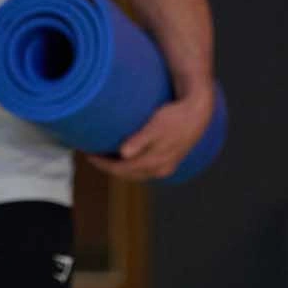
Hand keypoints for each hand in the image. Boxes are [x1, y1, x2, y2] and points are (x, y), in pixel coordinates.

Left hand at [84, 91, 215, 181]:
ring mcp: (166, 166)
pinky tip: (125, 156)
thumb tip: (124, 154)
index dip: (103, 164)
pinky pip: (145, 168)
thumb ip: (140, 140)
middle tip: (92, 156)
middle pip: (127, 174)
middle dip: (108, 167)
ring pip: (136, 173)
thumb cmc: (175, 116)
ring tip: (105, 157)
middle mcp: (160, 169)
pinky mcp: (169, 160)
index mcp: (154, 162)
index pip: (121, 170)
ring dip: (120, 168)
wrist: (198, 113)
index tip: (89, 155)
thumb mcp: (156, 126)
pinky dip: (131, 165)